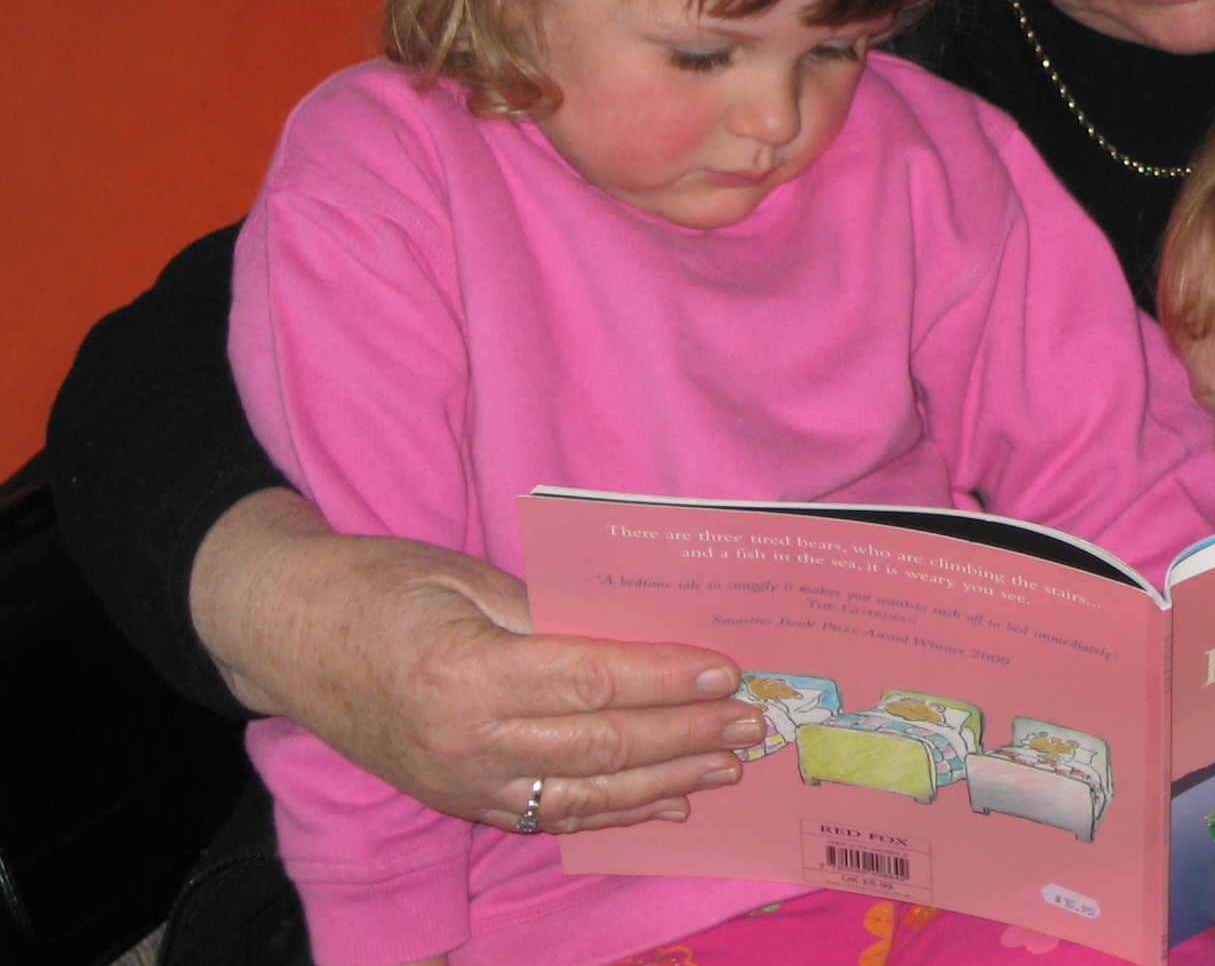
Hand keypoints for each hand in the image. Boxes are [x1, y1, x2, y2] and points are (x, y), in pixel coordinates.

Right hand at [191, 489, 761, 830]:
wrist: (285, 635)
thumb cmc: (377, 587)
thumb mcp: (461, 576)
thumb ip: (545, 610)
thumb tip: (633, 629)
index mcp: (469, 673)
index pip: (593, 680)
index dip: (666, 678)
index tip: (726, 670)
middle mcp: (467, 743)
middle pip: (601, 745)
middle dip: (686, 735)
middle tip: (752, 721)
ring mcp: (461, 783)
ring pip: (585, 794)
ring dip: (666, 783)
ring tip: (729, 765)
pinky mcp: (457, 800)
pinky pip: (549, 816)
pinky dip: (614, 815)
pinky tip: (666, 804)